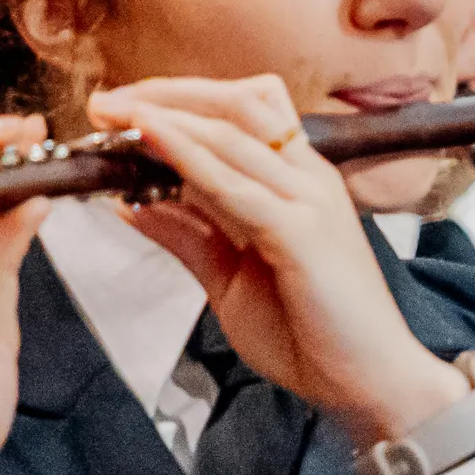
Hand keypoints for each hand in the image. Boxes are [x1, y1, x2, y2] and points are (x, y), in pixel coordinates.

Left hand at [100, 76, 465, 447]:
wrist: (369, 380)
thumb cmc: (313, 333)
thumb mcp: (232, 280)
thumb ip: (190, 238)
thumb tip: (133, 204)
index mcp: (301, 185)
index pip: (247, 113)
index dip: (185, 100)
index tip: (124, 109)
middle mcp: (309, 180)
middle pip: (241, 104)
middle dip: (168, 93)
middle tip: (105, 103)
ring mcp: (309, 201)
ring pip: (235, 133)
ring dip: (167, 115)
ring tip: (112, 114)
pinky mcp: (301, 233)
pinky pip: (234, 185)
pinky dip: (186, 157)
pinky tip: (149, 144)